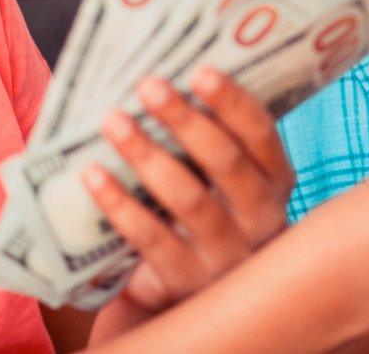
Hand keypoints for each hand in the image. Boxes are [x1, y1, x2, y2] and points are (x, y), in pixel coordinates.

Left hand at [85, 67, 295, 326]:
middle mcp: (262, 219)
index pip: (261, 135)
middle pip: (226, 163)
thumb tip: (162, 81)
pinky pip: (151, 239)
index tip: (200, 71)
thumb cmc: (203, 215)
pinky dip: (119, 204)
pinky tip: (93, 176)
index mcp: (275, 182)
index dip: (233, 102)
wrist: (191, 297)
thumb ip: (208, 143)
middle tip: (148, 86)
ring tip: (114, 122)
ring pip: (188, 199)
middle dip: (185, 121)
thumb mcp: (222, 184)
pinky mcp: (186, 282)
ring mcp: (227, 256)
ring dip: (147, 155)